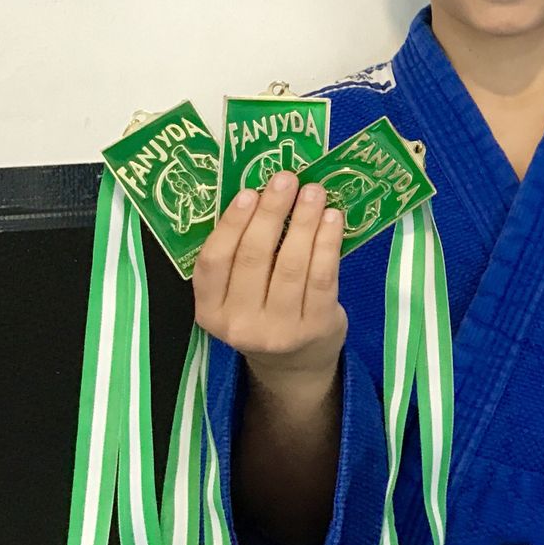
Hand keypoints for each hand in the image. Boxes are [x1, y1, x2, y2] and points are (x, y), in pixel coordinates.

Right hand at [193, 170, 347, 399]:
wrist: (294, 365)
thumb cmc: (264, 313)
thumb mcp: (239, 294)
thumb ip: (242, 255)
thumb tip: (262, 193)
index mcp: (210, 311)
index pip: (214, 262)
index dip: (231, 224)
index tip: (248, 192)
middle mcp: (240, 324)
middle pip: (255, 258)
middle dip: (272, 212)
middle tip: (287, 179)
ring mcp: (279, 330)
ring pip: (291, 265)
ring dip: (304, 222)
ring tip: (314, 192)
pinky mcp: (315, 327)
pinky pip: (322, 277)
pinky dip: (327, 243)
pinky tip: (333, 219)